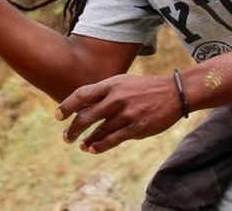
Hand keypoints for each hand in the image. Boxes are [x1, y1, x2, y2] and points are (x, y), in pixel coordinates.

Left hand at [55, 74, 181, 153]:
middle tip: (65, 136)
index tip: (58, 116)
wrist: (174, 93)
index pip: (81, 95)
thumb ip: (103, 92)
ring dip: (86, 140)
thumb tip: (82, 105)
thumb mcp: (122, 82)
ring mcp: (126, 114)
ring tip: (80, 145)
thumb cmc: (144, 88)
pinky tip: (92, 149)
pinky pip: (112, 140)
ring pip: (98, 131)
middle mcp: (116, 98)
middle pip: (86, 116)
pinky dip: (99, 146)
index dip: (67, 106)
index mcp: (111, 84)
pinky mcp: (137, 128)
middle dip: (73, 129)